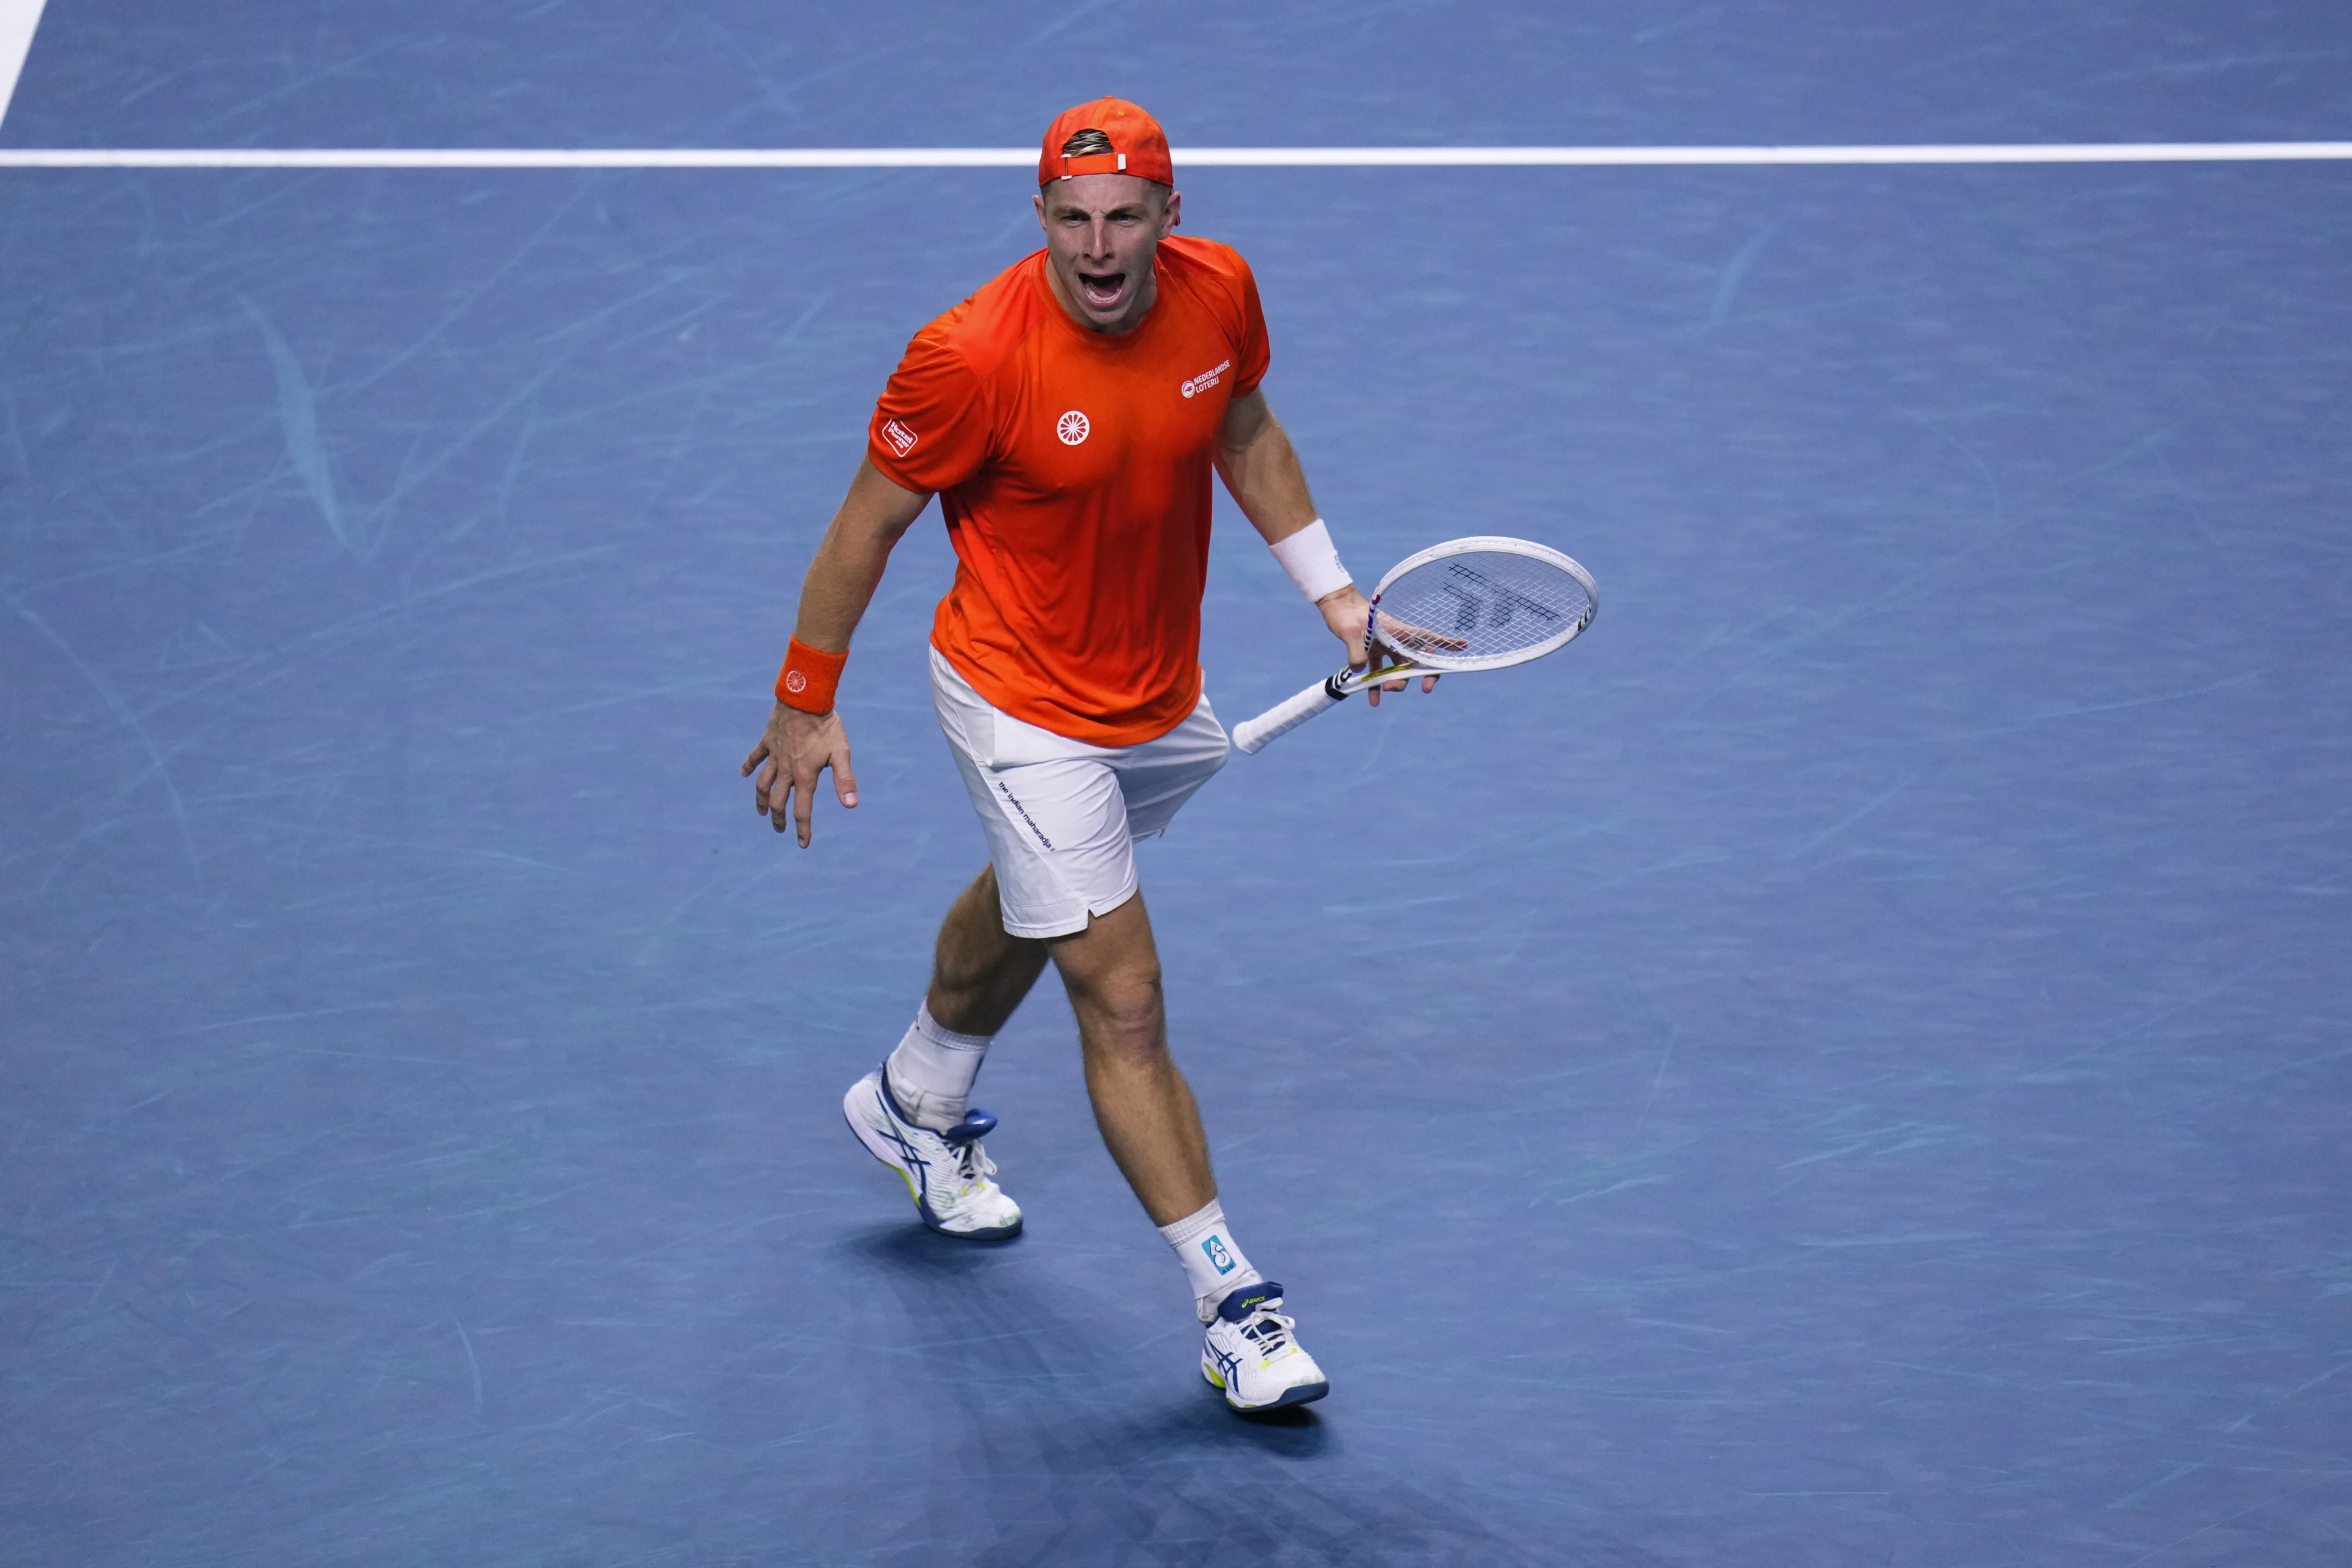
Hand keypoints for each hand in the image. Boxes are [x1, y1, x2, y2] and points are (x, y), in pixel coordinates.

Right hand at [740, 702, 858, 846]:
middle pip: (778, 801)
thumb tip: (851, 805)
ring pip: (763, 784)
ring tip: (762, 811)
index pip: (802, 810)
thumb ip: (845, 780)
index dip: (803, 829)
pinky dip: (749, 766)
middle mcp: (786, 770)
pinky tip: (744, 774)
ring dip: (761, 799)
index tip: (802, 844)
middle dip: (779, 818)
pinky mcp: (768, 741)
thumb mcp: (841, 754)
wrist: (805, 699)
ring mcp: (775, 755)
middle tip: (780, 829)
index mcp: (804, 776)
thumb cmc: (826, 726)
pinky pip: (755, 757)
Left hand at [1315, 586, 1438, 708]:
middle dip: (1422, 676)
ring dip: (1396, 683)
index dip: (1446, 643)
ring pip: (1397, 669)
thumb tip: (1360, 670)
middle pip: (1416, 660)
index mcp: (1399, 632)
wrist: (1336, 607)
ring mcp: (1384, 647)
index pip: (1427, 638)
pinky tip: (1373, 701)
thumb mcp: (1352, 632)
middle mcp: (1395, 640)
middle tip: (1424, 689)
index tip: (1463, 647)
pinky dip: (1375, 686)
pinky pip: (1377, 672)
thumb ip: (1357, 651)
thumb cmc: (1348, 614)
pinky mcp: (1371, 652)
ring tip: (1385, 692)